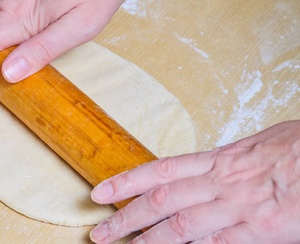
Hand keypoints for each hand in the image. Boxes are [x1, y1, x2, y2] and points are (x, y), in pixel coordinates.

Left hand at [90, 120, 299, 242]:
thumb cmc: (297, 148)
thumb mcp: (255, 145)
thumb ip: (226, 162)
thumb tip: (207, 169)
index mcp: (218, 160)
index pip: (159, 170)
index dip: (126, 182)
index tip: (100, 192)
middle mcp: (219, 183)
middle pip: (160, 201)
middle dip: (125, 217)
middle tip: (99, 232)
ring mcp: (236, 208)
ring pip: (180, 227)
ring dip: (148, 241)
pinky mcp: (258, 230)